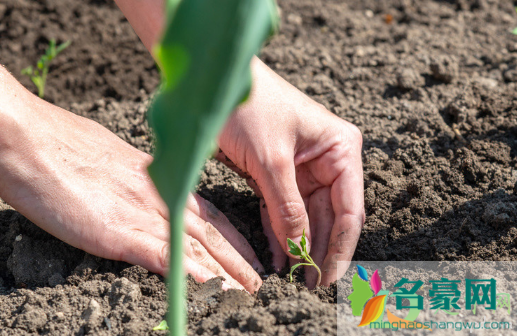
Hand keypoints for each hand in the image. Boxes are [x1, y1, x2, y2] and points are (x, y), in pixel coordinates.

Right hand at [0, 68, 262, 292]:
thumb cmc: (65, 147)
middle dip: (240, 257)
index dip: (232, 235)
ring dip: (227, 271)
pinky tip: (212, 289)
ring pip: (199, 246)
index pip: (208, 211)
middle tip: (261, 279)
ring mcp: (144, 214)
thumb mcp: (114, 162)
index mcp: (159, 180)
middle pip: (213, 231)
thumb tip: (141, 198)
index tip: (248, 252)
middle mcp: (161, 197)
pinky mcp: (121, 233)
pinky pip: (167, 257)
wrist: (30, 143)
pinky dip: (193, 275)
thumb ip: (136, 183)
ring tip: (249, 291)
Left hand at [217, 58, 364, 287]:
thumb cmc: (249, 105)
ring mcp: (304, 168)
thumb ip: (287, 206)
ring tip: (295, 277)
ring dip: (300, 245)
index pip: (349, 209)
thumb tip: (298, 249)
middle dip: (319, 250)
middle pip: (329, 216)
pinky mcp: (280, 173)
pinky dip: (280, 231)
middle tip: (310, 285)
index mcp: (340, 149)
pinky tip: (278, 255)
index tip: (328, 277)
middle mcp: (328, 160)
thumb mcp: (270, 160)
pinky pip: (284, 209)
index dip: (340, 247)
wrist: (216, 82)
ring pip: (307, 216)